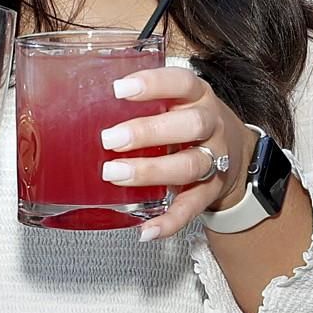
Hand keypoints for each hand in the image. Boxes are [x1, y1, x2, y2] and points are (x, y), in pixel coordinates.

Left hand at [94, 66, 255, 239]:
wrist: (237, 153)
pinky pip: (192, 208)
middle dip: (148, 132)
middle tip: (109, 139)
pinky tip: (147, 229)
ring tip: (115, 175)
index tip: (119, 90)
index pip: (181, 83)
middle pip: (190, 125)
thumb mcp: (174, 102)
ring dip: (151, 171)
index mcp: (197, 97)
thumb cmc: (188, 121)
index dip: (153, 84)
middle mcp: (210, 125)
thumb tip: (75, 97)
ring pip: (190, 165)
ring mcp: (215, 159)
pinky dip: (170, 221)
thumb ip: (139, 101)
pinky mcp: (210, 191)